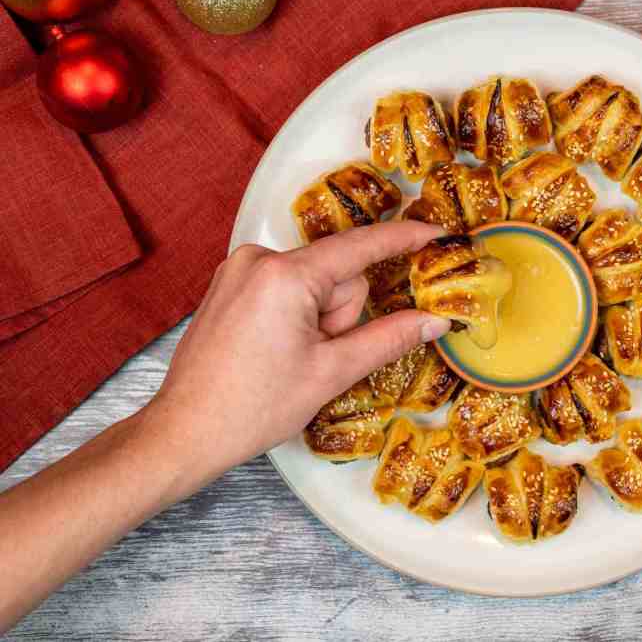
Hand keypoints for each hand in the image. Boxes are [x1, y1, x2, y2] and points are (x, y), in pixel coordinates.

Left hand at [150, 221, 449, 477]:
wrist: (185, 431)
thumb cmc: (253, 407)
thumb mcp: (331, 373)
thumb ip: (388, 338)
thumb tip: (434, 320)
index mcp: (285, 276)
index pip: (361, 247)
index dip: (403, 238)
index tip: (435, 232)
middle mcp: (258, 259)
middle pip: (337, 274)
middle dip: (340, 315)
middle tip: (317, 357)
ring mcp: (240, 269)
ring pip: (313, 282)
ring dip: (318, 318)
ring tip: (291, 358)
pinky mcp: (231, 284)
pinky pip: (287, 286)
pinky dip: (297, 313)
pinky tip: (276, 348)